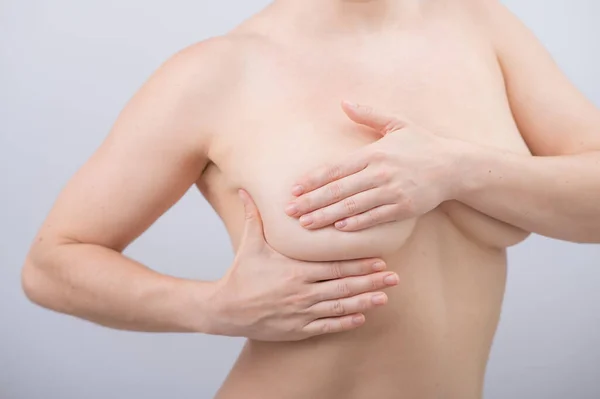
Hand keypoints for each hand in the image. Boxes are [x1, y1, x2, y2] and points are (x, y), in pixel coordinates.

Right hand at [209, 189, 398, 341]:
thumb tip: (244, 187)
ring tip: (385, 297)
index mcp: (295, 270)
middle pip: (344, 286)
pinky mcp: (297, 329)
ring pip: (340, 307)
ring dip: (365, 302)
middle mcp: (302, 292)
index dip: (359, 263)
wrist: (225, 308)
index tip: (380, 259)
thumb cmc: (241, 274)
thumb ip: (254, 216)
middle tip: (394, 278)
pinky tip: (361, 319)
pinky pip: (327, 327)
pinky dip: (346, 323)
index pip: (335, 266)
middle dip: (371, 281)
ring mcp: (301, 312)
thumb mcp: (249, 243)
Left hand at [285, 101, 464, 231]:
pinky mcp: (404, 207)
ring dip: (327, 216)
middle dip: (312, 201)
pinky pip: (375, 217)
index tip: (294, 189)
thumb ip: (369, 115)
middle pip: (339, 190)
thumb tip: (343, 102)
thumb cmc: (422, 144)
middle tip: (290, 210)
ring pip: (353, 206)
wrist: (454, 166)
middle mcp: (380, 172)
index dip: (312, 180)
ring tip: (306, 224)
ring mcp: (392, 191)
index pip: (336, 168)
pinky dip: (357, 223)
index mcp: (374, 153)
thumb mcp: (397, 124)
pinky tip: (339, 228)